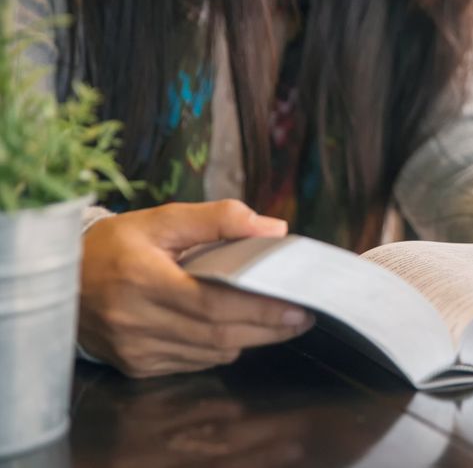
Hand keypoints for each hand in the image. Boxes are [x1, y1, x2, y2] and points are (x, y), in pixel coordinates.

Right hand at [80, 199, 314, 377]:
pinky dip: (220, 348)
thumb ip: (220, 219)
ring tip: (280, 322)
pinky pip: (193, 362)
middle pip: (218, 334)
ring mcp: (134, 349)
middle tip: (302, 316)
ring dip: (250, 339)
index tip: (297, 304)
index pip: (214, 303)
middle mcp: (136, 321)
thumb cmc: (116, 245)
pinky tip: (236, 330)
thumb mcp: (163, 219)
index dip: (260, 308)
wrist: (57, 280)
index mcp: (142, 279)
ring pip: (210, 353)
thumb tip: (274, 230)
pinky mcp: (136, 366)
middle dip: (268, 328)